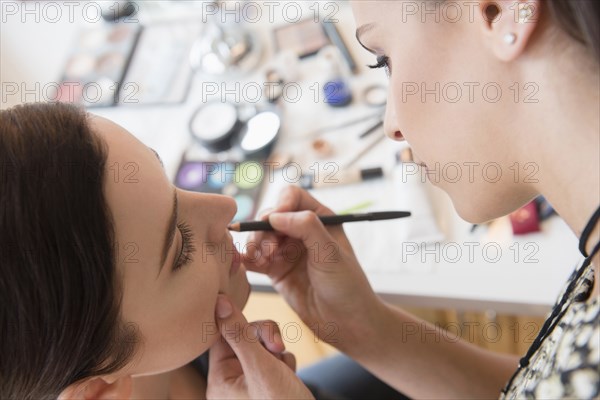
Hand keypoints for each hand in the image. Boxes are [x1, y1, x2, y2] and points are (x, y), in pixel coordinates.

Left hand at [206, 295, 313, 399]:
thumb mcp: (260, 367)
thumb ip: (239, 333)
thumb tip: (218, 302)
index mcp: (220, 381)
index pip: (222, 336)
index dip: (237, 323)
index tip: (251, 315)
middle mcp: (233, 384)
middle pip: (244, 338)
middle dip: (264, 337)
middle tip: (277, 347)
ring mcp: (252, 385)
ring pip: (262, 347)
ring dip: (277, 351)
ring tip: (285, 369)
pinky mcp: (270, 387)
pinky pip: (275, 361)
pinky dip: (285, 363)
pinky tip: (290, 376)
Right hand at [242, 186, 384, 350]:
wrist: (346, 323)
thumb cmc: (347, 286)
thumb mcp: (330, 253)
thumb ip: (306, 227)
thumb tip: (276, 215)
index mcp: (321, 218)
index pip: (292, 197)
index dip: (280, 205)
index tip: (273, 221)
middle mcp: (302, 231)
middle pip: (270, 216)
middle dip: (264, 231)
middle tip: (268, 253)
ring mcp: (287, 250)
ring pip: (259, 236)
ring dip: (255, 246)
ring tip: (262, 262)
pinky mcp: (276, 269)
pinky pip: (255, 258)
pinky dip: (249, 260)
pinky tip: (250, 267)